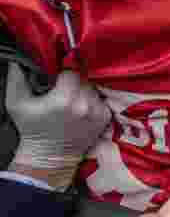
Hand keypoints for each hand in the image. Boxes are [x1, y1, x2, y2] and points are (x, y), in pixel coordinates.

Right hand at [7, 64, 110, 190]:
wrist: (50, 156)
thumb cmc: (32, 129)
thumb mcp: (16, 103)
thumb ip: (16, 79)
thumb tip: (19, 60)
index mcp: (64, 99)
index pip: (72, 69)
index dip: (65, 68)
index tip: (59, 71)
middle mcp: (85, 104)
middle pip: (84, 77)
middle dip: (74, 78)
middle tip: (63, 85)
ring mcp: (97, 112)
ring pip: (93, 87)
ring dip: (84, 88)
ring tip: (71, 97)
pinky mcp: (105, 118)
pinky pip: (101, 98)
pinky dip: (92, 99)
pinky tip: (80, 105)